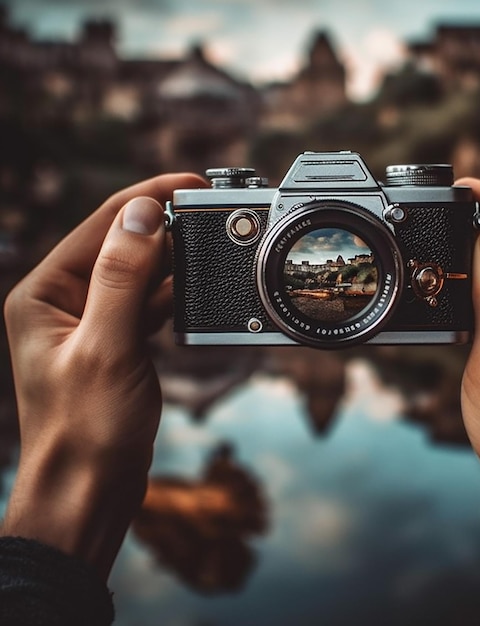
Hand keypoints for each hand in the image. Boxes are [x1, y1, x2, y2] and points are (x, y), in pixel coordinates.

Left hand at [2, 173, 204, 578]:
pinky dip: (171, 292)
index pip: (101, 225)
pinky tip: (193, 287)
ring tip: (206, 241)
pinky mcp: (115, 342)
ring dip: (170, 257)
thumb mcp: (107, 347)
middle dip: (164, 224)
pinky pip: (146, 303)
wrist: (88, 489)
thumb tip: (145, 214)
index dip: (148, 197)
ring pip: (137, 273)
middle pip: (120, 244)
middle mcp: (64, 302)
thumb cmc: (86, 430)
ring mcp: (91, 322)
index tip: (191, 183)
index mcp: (45, 294)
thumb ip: (123, 278)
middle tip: (207, 210)